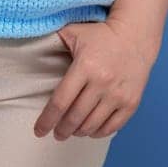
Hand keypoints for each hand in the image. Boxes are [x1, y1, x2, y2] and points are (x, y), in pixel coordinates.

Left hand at [32, 17, 157, 140]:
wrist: (136, 35)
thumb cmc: (101, 34)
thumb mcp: (74, 33)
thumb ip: (53, 42)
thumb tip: (32, 52)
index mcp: (85, 66)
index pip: (60, 102)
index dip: (47, 120)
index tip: (39, 131)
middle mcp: (102, 82)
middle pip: (75, 118)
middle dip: (61, 130)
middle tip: (56, 134)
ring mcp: (118, 94)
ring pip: (92, 125)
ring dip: (78, 132)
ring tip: (72, 131)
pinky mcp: (131, 102)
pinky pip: (112, 127)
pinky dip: (98, 133)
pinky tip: (90, 130)